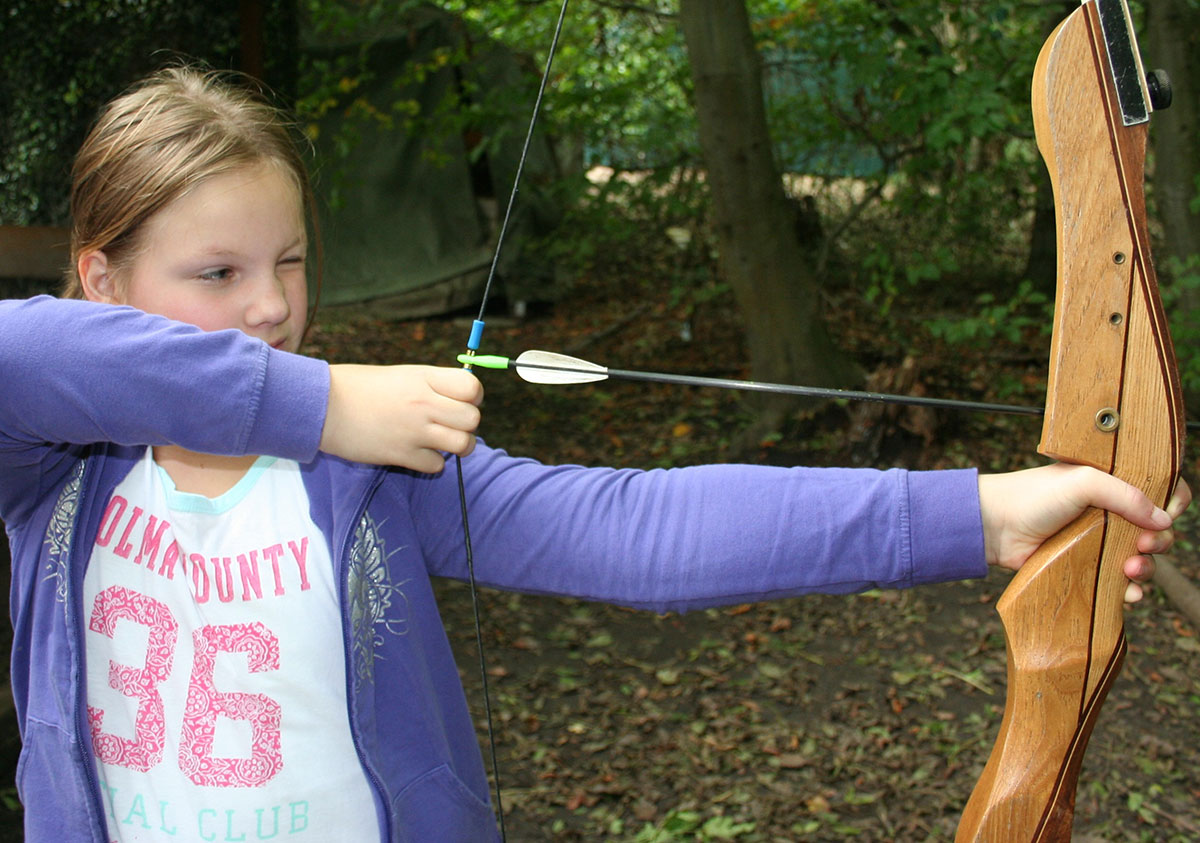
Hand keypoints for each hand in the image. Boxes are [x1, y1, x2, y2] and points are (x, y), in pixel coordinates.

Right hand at [319, 364, 482, 472]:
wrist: (322, 406)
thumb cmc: (357, 387)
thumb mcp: (400, 375)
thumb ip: (431, 385)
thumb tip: (459, 397)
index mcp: (424, 378)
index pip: (473, 388)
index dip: (473, 397)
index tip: (460, 401)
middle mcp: (423, 403)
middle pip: (473, 419)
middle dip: (467, 425)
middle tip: (451, 424)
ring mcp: (414, 430)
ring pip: (463, 444)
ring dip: (457, 446)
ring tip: (441, 441)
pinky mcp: (401, 454)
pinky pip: (437, 465)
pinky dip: (432, 462)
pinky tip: (417, 453)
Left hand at [978, 464, 1190, 601]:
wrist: (994, 526)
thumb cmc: (1033, 496)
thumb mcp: (1083, 481)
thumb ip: (1126, 494)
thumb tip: (1164, 520)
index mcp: (1111, 484)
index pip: (1158, 490)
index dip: (1171, 503)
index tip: (1167, 514)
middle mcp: (1109, 513)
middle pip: (1156, 530)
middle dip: (1159, 540)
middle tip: (1142, 544)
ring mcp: (1098, 542)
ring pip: (1141, 559)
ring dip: (1148, 568)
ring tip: (1131, 568)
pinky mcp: (1085, 568)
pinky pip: (1118, 584)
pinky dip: (1130, 591)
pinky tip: (1128, 593)